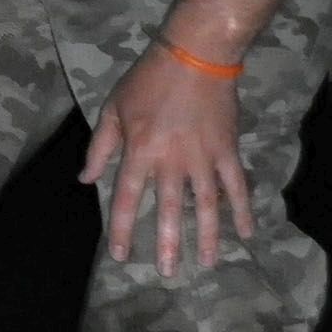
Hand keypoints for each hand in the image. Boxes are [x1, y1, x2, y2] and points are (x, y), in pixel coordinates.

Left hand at [78, 47, 253, 277]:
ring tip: (206, 264)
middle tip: (169, 273)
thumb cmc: (147, 82)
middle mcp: (171, 161)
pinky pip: (236, 187)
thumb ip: (100, 147)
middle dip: (168, 244)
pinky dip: (242, 210)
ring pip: (207, 206)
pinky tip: (245, 234)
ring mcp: (203, 158)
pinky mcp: (228, 151)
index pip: (128, 198)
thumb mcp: (113, 109)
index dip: (123, 229)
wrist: (194, 57)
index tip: (120, 255)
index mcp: (140, 151)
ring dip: (207, 237)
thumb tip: (86, 180)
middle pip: (170, 210)